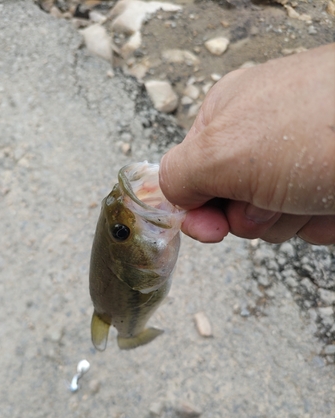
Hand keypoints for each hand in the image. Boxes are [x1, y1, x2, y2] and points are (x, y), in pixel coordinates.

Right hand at [160, 43, 334, 244]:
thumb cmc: (314, 128)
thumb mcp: (222, 151)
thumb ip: (178, 174)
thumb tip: (166, 194)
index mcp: (226, 120)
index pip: (191, 175)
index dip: (196, 209)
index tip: (208, 230)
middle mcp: (262, 140)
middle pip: (232, 206)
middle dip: (251, 216)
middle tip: (272, 197)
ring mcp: (299, 163)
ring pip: (274, 220)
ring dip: (289, 220)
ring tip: (312, 191)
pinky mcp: (330, 185)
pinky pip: (311, 224)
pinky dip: (321, 222)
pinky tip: (334, 201)